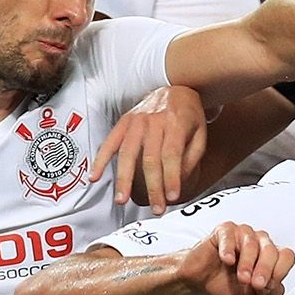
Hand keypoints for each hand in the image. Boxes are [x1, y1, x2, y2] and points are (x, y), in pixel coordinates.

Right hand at [91, 86, 209, 213]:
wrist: (176, 85)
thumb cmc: (189, 114)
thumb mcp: (200, 134)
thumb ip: (191, 158)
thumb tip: (176, 182)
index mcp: (175, 122)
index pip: (171, 155)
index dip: (171, 178)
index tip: (172, 198)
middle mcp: (153, 120)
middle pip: (150, 159)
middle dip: (153, 187)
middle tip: (156, 209)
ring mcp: (136, 120)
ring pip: (127, 154)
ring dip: (124, 179)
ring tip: (122, 200)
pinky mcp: (123, 122)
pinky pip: (109, 142)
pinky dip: (100, 159)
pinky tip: (94, 176)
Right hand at [178, 223, 293, 294]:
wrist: (201, 281)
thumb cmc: (227, 285)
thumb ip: (271, 294)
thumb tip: (274, 285)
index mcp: (270, 257)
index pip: (287, 257)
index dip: (279, 272)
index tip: (266, 287)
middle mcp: (260, 242)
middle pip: (272, 250)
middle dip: (265, 270)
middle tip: (255, 284)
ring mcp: (242, 234)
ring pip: (252, 243)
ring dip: (247, 263)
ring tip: (241, 278)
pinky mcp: (224, 231)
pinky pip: (230, 235)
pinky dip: (229, 249)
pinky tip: (227, 260)